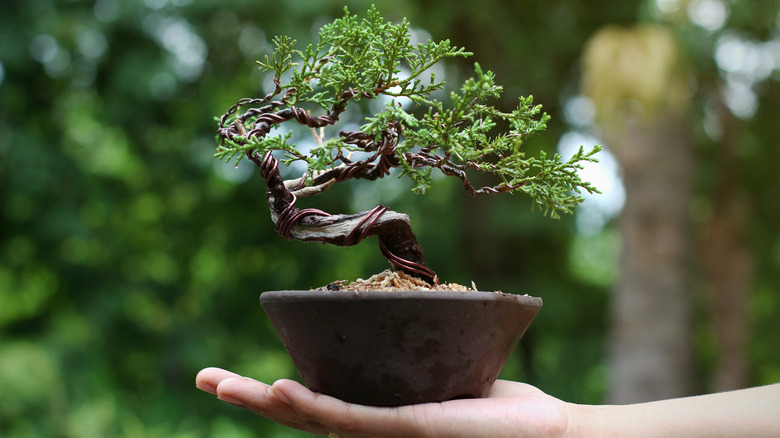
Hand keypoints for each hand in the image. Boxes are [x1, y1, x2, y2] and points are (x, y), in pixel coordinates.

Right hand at [195, 367, 570, 437]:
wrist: (544, 434)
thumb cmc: (497, 403)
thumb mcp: (441, 369)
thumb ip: (410, 358)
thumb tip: (393, 321)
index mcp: (376, 416)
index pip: (315, 402)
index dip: (273, 390)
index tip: (238, 376)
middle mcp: (373, 431)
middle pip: (301, 414)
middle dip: (250, 397)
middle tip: (204, 379)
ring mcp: (387, 433)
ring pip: (315, 418)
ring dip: (265, 400)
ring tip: (221, 384)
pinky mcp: (407, 429)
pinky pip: (352, 417)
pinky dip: (313, 405)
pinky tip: (283, 388)